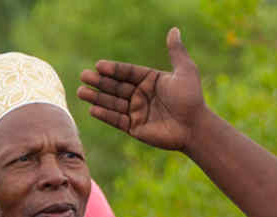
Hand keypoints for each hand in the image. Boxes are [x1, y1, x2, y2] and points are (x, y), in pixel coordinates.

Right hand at [77, 27, 207, 150]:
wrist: (194, 126)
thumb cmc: (191, 98)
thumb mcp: (185, 71)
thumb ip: (176, 52)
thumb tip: (174, 29)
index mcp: (150, 80)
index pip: (127, 72)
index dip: (113, 69)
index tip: (99, 65)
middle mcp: (141, 95)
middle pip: (116, 86)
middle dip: (100, 82)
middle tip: (84, 76)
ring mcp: (136, 111)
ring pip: (113, 102)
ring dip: (97, 97)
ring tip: (81, 91)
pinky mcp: (135, 127)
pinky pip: (117, 120)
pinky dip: (105, 115)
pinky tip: (93, 109)